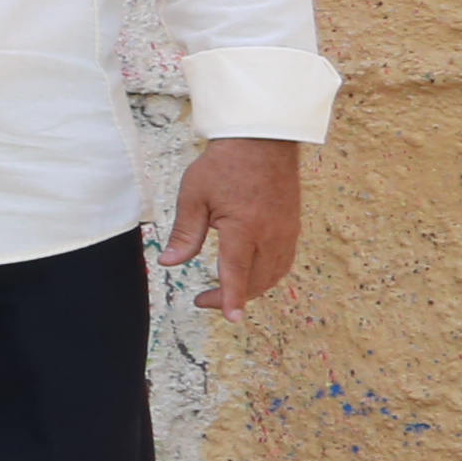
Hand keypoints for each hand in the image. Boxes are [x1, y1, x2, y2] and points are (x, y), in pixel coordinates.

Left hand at [165, 136, 303, 315]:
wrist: (262, 142)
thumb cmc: (224, 166)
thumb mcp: (193, 197)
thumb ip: (185, 234)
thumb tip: (168, 263)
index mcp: (244, 227)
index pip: (237, 272)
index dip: (232, 298)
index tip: (231, 318)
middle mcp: (270, 234)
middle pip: (256, 280)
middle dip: (232, 297)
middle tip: (204, 299)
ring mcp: (286, 232)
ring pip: (273, 274)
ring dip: (252, 288)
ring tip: (226, 291)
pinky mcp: (292, 228)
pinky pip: (283, 262)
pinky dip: (267, 275)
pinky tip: (251, 275)